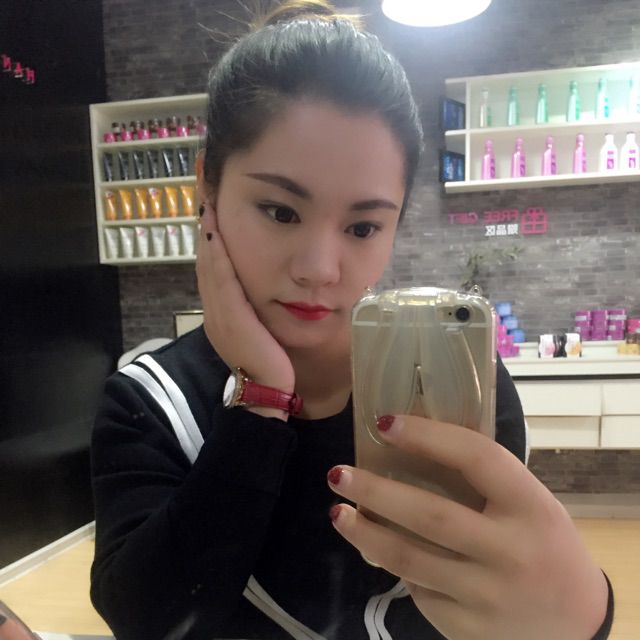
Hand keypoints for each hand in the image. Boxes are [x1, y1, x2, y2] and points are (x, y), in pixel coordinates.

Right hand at [196, 202, 294, 395]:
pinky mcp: (229, 317)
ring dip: (208, 235)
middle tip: (206, 198)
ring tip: (207, 205)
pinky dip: (217, 255)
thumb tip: (261, 288)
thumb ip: (254, 310)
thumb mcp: (258, 331)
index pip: (212, 271)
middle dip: (206, 231)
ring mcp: (218, 314)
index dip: (210, 242)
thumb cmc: (270, 364)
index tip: (212, 215)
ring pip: (209, 267)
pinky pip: (221, 280)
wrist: (266, 393)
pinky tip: (216, 234)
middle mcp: (213, 311)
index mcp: (220, 314)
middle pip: (205, 263)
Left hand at [327, 415, 608, 639]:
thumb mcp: (529, 503)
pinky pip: (418, 590)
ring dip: (364, 534)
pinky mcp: (466, 627)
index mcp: (531, 506)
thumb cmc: (544, 543)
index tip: (384, 422)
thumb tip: (412, 444)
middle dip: (375, 492)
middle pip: (430, 515)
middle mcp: (510, 551)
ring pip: (410, 559)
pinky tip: (377, 549)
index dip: (427, 436)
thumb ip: (483, 481)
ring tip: (337, 512)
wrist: (575, 622)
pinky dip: (393, 566)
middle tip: (338, 473)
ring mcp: (487, 594)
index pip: (475, 458)